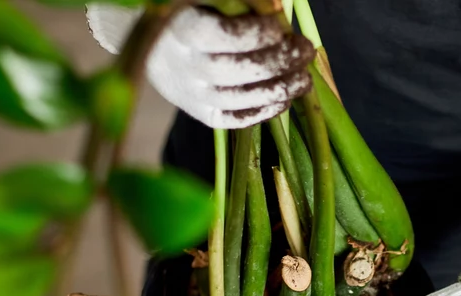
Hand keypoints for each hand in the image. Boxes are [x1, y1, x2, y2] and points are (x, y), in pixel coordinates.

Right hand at [86, 4, 313, 128]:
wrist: (155, 44)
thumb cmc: (191, 12)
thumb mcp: (209, 0)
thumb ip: (241, 1)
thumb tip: (278, 11)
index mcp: (183, 29)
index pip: (225, 36)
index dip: (257, 33)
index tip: (279, 26)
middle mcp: (186, 66)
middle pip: (238, 70)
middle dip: (279, 61)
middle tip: (305, 50)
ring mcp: (192, 94)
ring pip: (242, 98)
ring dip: (281, 90)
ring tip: (304, 79)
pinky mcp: (201, 113)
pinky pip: (236, 119)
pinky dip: (264, 111)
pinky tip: (285, 99)